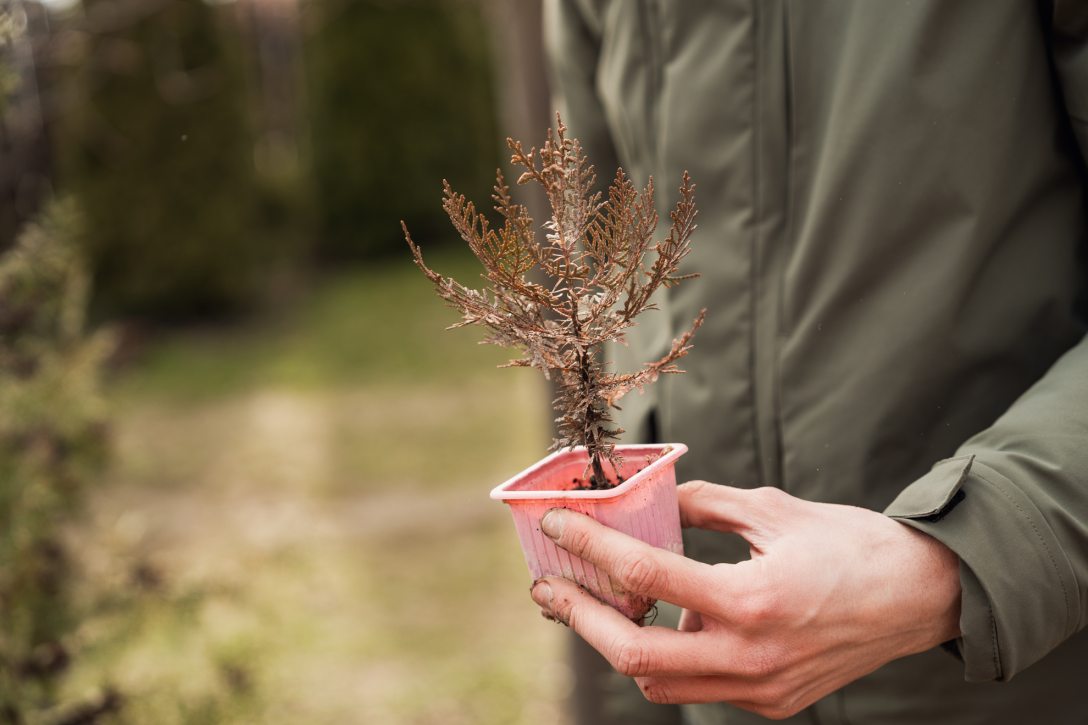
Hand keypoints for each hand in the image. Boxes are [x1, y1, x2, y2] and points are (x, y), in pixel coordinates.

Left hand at [529, 481, 961, 718]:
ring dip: (619, 641)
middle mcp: (751, 656)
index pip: (644, 577)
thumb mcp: (772, 509)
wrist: (922, 597)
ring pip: (659, 680)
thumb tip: (650, 501)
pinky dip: (669, 654)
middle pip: (633, 655)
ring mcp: (761, 689)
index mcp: (751, 600)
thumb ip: (703, 506)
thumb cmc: (850, 544)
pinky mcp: (771, 703)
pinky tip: (666, 619)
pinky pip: (698, 686)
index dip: (590, 546)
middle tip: (548, 587)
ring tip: (601, 600)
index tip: (557, 524)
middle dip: (579, 619)